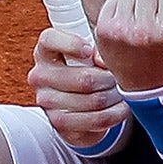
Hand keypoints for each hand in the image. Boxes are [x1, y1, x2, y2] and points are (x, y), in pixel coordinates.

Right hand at [28, 26, 129, 149]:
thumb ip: (98, 45)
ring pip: (93, 101)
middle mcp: (41, 76)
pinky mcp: (59, 123)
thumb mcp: (90, 49)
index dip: (72, 44)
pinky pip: (95, 120)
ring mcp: (47, 101)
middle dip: (110, 79)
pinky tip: (120, 108)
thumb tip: (102, 60)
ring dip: (115, 97)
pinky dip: (114, 114)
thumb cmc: (86, 66)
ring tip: (122, 92)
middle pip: (83, 79)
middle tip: (120, 77)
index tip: (90, 51)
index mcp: (45, 50)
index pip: (50, 40)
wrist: (80, 102)